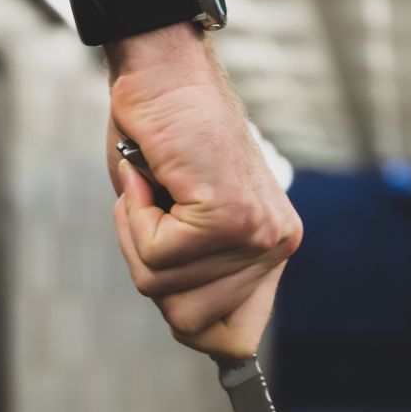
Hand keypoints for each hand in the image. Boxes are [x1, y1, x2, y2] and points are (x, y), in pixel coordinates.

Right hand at [95, 6, 301, 358]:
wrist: (162, 71)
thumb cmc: (161, 140)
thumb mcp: (179, 223)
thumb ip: (193, 276)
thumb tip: (198, 335)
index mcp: (271, 248)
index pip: (238, 340)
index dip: (199, 333)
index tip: (180, 311)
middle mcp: (276, 244)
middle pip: (191, 326)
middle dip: (151, 274)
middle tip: (152, 215)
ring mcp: (258, 234)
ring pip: (166, 290)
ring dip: (137, 238)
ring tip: (154, 189)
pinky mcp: (231, 217)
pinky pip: (158, 254)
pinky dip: (134, 217)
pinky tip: (152, 178)